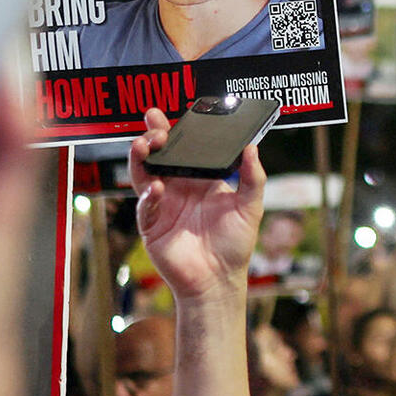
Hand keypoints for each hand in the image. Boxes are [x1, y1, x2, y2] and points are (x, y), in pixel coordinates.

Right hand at [128, 109, 265, 302]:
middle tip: (155, 128)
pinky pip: (145, 206)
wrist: (219, 280)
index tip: (168, 115)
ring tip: (145, 146)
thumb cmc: (234, 245)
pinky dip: (148, 196)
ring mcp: (163, 205)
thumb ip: (253, 178)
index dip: (174, 132)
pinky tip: (157, 189)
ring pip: (144, 175)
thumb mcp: (250, 208)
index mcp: (200, 180)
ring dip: (142, 159)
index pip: (185, 149)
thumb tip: (252, 147)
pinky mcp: (152, 225)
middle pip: (160, 156)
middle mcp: (179, 189)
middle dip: (153, 138)